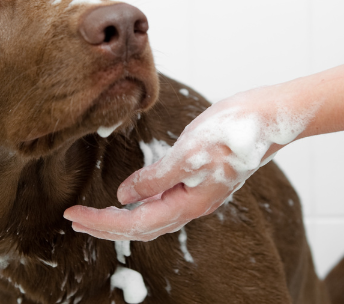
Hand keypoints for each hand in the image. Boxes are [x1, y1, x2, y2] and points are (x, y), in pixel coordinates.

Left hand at [64, 88, 310, 240]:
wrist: (271, 116)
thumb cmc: (235, 129)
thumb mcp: (191, 152)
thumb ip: (158, 178)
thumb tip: (125, 196)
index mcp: (190, 202)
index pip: (135, 222)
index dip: (102, 222)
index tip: (73, 215)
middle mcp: (192, 204)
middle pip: (140, 227)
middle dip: (105, 225)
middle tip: (73, 217)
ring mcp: (197, 194)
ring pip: (151, 218)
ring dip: (119, 217)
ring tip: (93, 213)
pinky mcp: (200, 179)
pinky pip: (162, 202)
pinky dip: (139, 204)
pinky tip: (129, 195)